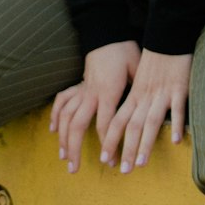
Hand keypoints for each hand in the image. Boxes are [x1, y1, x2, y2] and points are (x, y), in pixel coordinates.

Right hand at [49, 40, 140, 172]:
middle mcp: (91, 94)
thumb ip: (140, 92)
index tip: (109, 162)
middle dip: (74, 148)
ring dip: (62, 137)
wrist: (108, 34)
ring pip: (66, 116)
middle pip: (77, 126)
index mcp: (108, 92)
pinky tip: (53, 129)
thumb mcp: (138, 70)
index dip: (107, 145)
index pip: (104, 125)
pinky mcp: (78, 85)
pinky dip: (56, 115)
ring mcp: (82, 90)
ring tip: (63, 156)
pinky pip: (62, 101)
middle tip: (74, 169)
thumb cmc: (126, 53)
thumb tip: (150, 111)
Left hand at [99, 48, 191, 172]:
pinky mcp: (179, 88)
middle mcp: (144, 98)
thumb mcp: (138, 82)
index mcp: (133, 96)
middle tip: (123, 170)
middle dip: (127, 150)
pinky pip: (178, 108)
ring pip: (151, 121)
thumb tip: (128, 124)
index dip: (110, 141)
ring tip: (142, 163)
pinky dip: (177, 124)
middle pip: (132, 127)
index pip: (116, 121)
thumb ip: (135, 102)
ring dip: (146, 143)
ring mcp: (162, 94)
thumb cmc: (154, 61)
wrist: (167, 38)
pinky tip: (175, 140)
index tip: (105, 159)